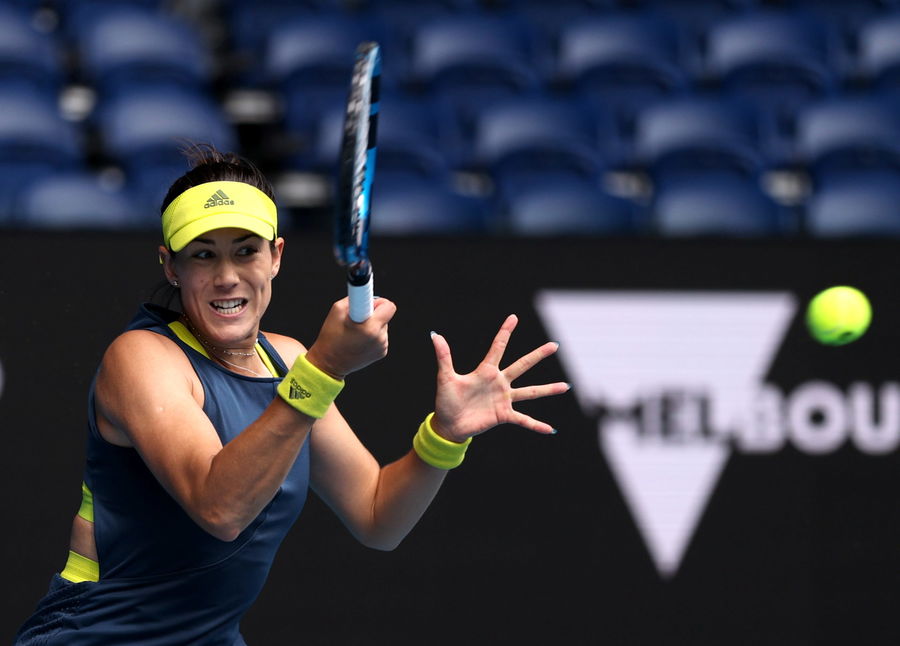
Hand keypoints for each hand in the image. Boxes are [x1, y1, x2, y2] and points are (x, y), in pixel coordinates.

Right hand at [305, 297, 396, 377]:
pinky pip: (381, 336)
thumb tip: (366, 295)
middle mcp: (379, 338)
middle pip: (386, 315)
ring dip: (373, 325)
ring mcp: (382, 347)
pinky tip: (359, 341)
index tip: (370, 303)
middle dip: (373, 314)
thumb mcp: (337, 310)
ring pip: (383, 326)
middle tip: (358, 319)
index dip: (379, 302)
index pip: (389, 307)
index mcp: (370, 328)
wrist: (329, 363)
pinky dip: (373, 335)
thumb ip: (355, 298)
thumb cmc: (331, 338)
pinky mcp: (382, 352)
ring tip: (356, 333)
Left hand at [430, 314, 569, 441]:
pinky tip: (551, 429)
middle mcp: (499, 383)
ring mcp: (503, 399)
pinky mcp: (503, 415)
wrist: (448, 425)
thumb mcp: (445, 377)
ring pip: (530, 392)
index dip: (505, 332)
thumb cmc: (446, 401)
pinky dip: (536, 425)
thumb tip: (434, 335)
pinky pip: (523, 420)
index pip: (498, 347)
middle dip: (538, 355)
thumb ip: (443, 356)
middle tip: (554, 345)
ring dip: (548, 389)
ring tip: (565, 386)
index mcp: (486, 371)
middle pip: (522, 365)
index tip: (514, 317)